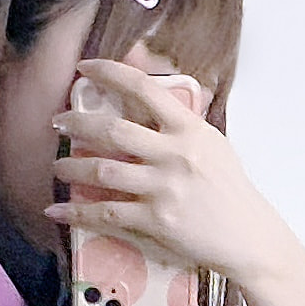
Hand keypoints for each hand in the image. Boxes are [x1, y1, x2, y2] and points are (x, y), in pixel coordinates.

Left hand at [48, 55, 295, 299]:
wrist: (248, 237)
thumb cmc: (229, 190)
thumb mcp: (211, 144)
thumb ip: (179, 125)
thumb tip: (146, 104)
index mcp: (190, 129)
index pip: (144, 89)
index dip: (110, 73)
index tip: (86, 69)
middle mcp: (175, 155)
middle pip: (113, 129)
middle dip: (78, 122)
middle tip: (58, 122)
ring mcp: (164, 189)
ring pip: (103, 170)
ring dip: (72, 167)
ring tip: (58, 166)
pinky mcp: (155, 221)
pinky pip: (106, 213)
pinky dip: (76, 212)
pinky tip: (56, 211)